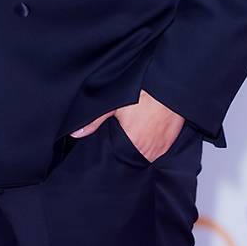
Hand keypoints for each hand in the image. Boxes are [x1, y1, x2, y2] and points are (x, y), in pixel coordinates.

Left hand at [69, 90, 184, 162]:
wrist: (170, 87)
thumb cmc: (144, 93)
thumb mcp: (115, 103)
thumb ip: (95, 120)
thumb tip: (76, 134)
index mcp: (132, 144)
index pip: (117, 158)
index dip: (110, 153)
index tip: (108, 146)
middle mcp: (147, 151)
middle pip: (129, 158)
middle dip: (122, 152)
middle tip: (119, 138)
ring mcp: (160, 148)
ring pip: (143, 155)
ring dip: (136, 148)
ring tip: (131, 135)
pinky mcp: (168, 143)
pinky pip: (155, 150)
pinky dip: (148, 144)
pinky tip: (144, 132)